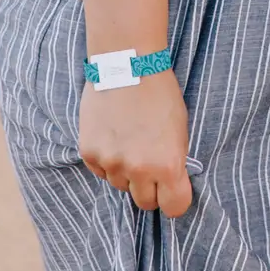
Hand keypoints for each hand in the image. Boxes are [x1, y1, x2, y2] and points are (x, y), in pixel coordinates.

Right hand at [79, 70, 192, 216]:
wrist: (127, 63)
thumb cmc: (159, 92)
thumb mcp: (180, 128)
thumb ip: (173, 161)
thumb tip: (169, 184)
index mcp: (168, 164)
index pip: (174, 207)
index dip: (175, 198)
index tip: (173, 189)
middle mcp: (139, 169)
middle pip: (145, 202)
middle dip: (149, 187)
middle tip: (149, 160)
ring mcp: (112, 163)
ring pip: (121, 186)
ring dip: (126, 170)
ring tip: (129, 138)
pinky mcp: (90, 154)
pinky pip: (101, 171)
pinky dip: (107, 159)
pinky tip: (113, 133)